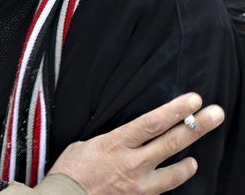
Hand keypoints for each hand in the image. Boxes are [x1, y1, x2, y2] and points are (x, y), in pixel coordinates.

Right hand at [49, 93, 224, 193]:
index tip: (194, 100)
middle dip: (197, 126)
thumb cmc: (70, 171)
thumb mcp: (85, 145)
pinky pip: (162, 189)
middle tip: (216, 114)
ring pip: (175, 172)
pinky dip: (170, 181)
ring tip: (194, 158)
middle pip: (171, 142)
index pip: (152, 122)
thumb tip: (121, 138)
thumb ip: (109, 141)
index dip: (175, 110)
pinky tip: (174, 176)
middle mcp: (132, 163)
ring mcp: (138, 184)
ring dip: (188, 163)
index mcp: (115, 143)